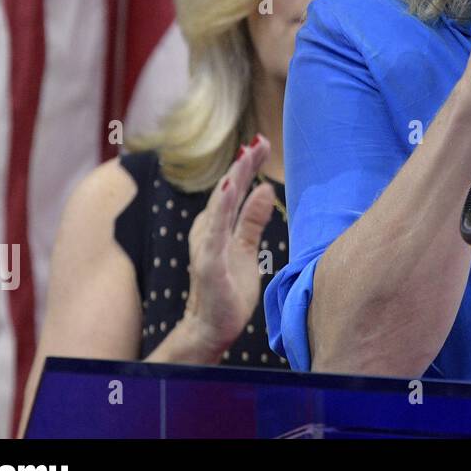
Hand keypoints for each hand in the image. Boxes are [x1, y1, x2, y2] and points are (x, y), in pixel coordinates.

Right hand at [181, 134, 276, 358]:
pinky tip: (228, 192)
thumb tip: (265, 189)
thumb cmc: (228, 290)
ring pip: (220, 207)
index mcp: (218, 227)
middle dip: (242, 166)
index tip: (261, 143)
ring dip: (233, 180)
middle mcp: (208, 231)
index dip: (246, 167)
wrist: (211, 328)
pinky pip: (215, 234)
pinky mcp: (208, 264)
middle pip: (227, 192)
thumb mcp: (246, 249)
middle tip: (258, 141)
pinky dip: (220, 211)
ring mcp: (206, 247)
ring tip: (245, 156)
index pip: (234, 191)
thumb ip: (252, 220)